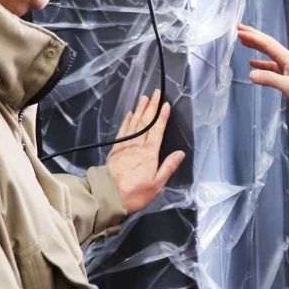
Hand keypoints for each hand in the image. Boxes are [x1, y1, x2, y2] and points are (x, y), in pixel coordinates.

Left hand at [105, 89, 184, 214]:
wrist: (108, 196)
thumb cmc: (135, 193)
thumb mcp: (157, 184)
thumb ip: (168, 167)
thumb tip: (180, 153)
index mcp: (149, 153)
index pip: (157, 130)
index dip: (162, 117)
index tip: (165, 104)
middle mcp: (137, 145)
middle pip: (145, 122)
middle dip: (151, 107)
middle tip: (155, 93)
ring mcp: (125, 145)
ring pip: (134, 123)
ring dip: (139, 110)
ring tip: (144, 98)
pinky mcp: (115, 149)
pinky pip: (123, 130)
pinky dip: (126, 121)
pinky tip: (129, 114)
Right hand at [236, 23, 288, 109]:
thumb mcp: (288, 86)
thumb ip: (269, 79)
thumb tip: (251, 74)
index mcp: (286, 57)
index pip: (267, 44)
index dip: (253, 37)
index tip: (240, 32)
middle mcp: (285, 58)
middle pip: (267, 43)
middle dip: (253, 35)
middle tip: (239, 28)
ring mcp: (285, 65)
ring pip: (267, 52)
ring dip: (255, 45)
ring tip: (243, 40)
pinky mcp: (284, 73)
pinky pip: (269, 64)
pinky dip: (260, 62)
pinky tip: (252, 63)